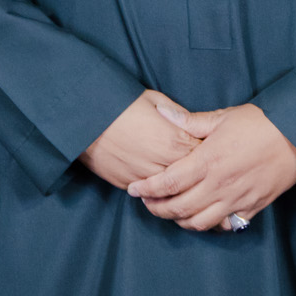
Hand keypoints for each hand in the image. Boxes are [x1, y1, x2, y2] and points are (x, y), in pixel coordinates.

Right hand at [79, 89, 200, 189]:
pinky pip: (150, 195)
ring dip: (179, 187)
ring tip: (186, 183)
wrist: (83, 118)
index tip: (212, 150)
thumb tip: (193, 124)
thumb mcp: (155, 100)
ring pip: (172, 192)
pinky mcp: (128, 186)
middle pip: (192, 177)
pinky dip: (158, 192)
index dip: (209, 152)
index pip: (204, 154)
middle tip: (203, 170)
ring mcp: (145, 178)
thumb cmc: (119, 103)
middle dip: (197, 173)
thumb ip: (179, 116)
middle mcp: (163, 163)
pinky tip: (162, 187)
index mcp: (174, 140)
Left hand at [126, 103, 295, 231]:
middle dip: (157, 208)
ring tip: (172, 211)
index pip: (167, 182)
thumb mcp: (224, 117)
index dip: (146, 188)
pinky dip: (211, 225)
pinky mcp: (252, 207)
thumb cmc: (262, 122)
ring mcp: (236, 199)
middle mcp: (219, 185)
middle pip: (178, 208)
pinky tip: (204, 216)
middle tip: (147, 203)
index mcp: (208, 161)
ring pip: (199, 223)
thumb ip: (190, 121)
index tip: (134, 189)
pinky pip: (226, 225)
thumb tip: (162, 113)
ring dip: (180, 220)